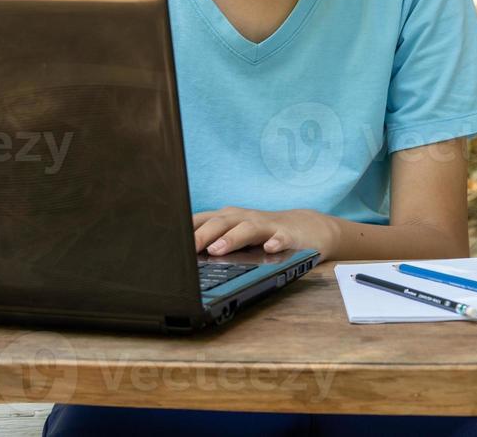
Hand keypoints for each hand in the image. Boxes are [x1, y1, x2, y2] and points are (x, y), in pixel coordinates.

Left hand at [192, 206, 338, 257]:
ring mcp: (267, 226)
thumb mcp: (235, 235)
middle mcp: (244, 218)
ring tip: (217, 250)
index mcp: (228, 219)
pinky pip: (282, 239)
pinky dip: (276, 243)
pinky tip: (270, 248)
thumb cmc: (264, 233)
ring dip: (231, 238)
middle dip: (202, 235)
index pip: (201, 220)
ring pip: (247, 229)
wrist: (308, 228)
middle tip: (186, 249)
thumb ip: (212, 242)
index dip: (184, 230)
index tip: (167, 243)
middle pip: (220, 222)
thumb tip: (181, 259)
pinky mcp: (289, 236)